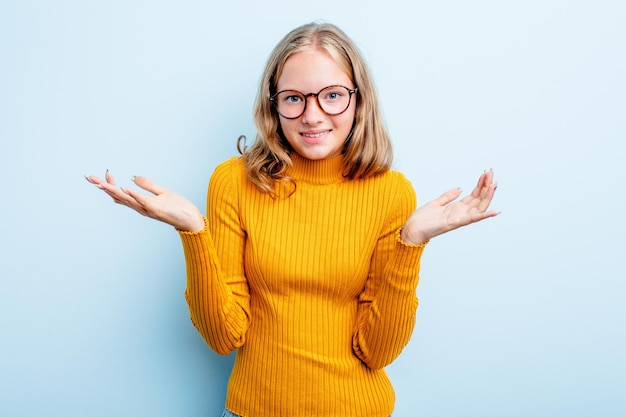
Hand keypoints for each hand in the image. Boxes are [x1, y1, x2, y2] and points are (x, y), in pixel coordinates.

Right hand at [85, 170, 204, 231]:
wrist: (191, 219)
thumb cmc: (179, 208)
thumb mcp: (162, 192)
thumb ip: (148, 185)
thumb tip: (134, 177)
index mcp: (141, 203)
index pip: (121, 193)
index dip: (112, 183)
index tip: (105, 172)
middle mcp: (141, 207)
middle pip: (118, 197)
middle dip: (104, 187)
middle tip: (89, 177)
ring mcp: (148, 209)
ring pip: (126, 199)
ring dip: (113, 190)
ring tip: (101, 183)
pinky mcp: (157, 209)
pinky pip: (142, 201)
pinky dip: (133, 194)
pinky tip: (124, 188)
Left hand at [401, 169, 498, 244]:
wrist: (412, 229)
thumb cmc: (422, 220)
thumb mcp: (436, 203)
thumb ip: (448, 196)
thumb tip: (459, 189)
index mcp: (456, 208)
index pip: (473, 195)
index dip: (481, 185)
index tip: (486, 174)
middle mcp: (460, 213)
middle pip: (478, 198)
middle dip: (486, 186)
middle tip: (491, 173)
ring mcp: (459, 218)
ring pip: (479, 206)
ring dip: (487, 195)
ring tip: (493, 184)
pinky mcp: (455, 223)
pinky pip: (472, 219)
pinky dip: (484, 215)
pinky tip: (494, 211)